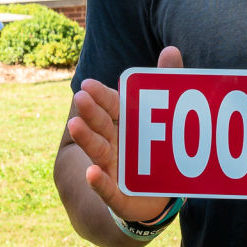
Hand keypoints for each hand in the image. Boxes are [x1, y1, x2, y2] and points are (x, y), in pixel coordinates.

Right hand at [65, 46, 179, 222]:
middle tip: (80, 97)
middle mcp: (115, 145)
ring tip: (75, 126)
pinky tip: (91, 173)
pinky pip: (108, 190)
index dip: (101, 96)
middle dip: (91, 112)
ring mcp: (114, 170)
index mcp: (125, 125)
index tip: (88, 85)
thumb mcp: (166, 118)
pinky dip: (99, 182)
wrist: (159, 197)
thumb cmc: (157, 151)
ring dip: (87, 140)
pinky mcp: (120, 197)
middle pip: (101, 127)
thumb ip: (167, 84)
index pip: (111, 107)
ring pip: (99, 153)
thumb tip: (171, 49)